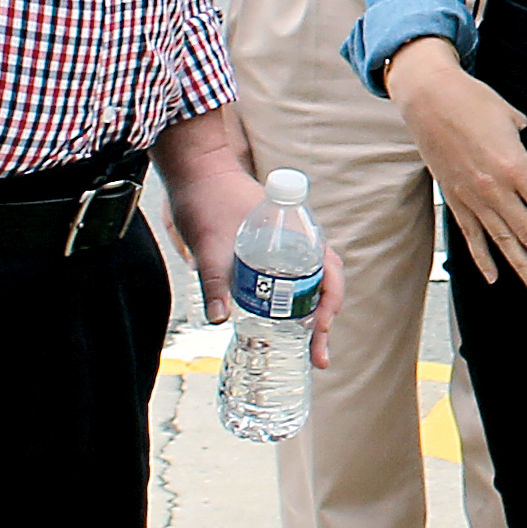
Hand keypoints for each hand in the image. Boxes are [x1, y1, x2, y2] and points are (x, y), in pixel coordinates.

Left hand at [153, 112, 337, 367]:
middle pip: (325, 285)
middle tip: (318, 356)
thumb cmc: (206, 200)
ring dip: (313, 316)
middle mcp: (299, 241)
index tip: (320, 325)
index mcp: (296, 234)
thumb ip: (215, 280)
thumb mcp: (210, 244)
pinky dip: (296, 304)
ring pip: (312, 284)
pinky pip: (294, 279)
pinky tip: (283, 324)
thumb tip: (219, 320)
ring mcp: (286, 246)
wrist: (196, 172)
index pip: (330, 272)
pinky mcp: (270, 250)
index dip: (330, 302)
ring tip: (309, 347)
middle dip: (325, 322)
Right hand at [387, 39, 526, 292]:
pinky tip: (493, 275)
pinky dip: (482, 257)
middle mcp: (496, 189)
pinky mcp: (453, 199)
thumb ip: (523, 136)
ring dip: (522, 268)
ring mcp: (473, 198)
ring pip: (503, 241)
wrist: (428, 97)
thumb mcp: (511, 116)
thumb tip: (526, 140)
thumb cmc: (471, 101)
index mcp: (517, 168)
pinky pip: (471, 235)